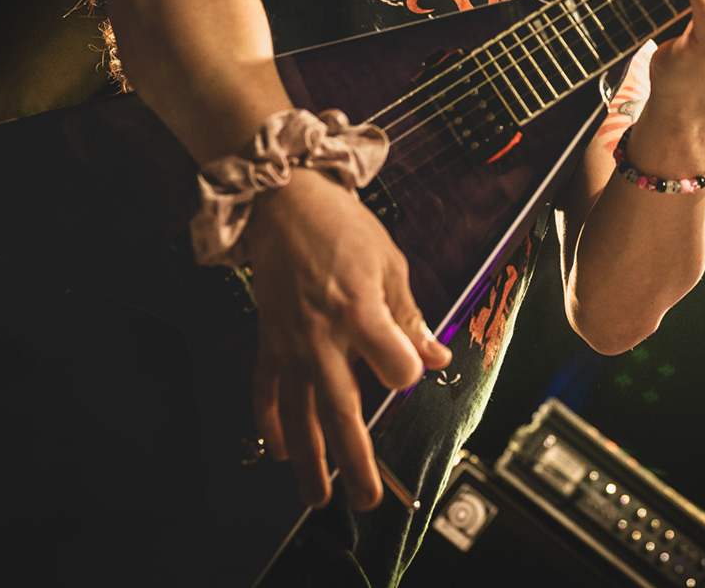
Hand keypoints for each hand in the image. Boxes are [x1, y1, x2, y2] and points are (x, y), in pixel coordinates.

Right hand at [241, 169, 450, 509]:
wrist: (281, 205)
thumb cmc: (341, 228)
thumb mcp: (391, 263)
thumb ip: (411, 317)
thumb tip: (438, 359)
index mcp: (359, 311)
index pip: (392, 364)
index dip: (406, 371)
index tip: (414, 367)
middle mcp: (322, 336)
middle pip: (340, 409)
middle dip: (355, 460)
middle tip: (367, 499)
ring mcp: (290, 344)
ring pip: (299, 414)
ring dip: (309, 461)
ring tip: (318, 498)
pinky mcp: (269, 342)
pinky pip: (266, 391)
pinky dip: (270, 423)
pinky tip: (279, 450)